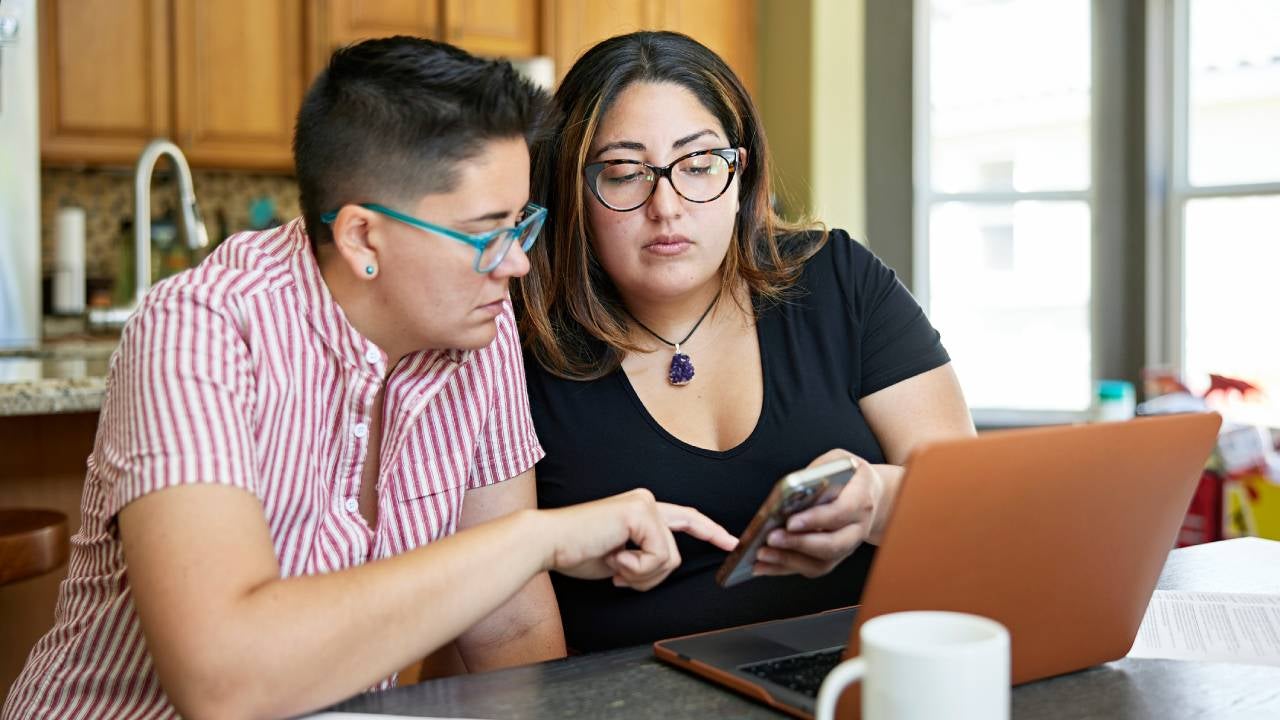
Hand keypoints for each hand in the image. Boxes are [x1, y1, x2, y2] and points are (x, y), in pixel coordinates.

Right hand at [541, 489, 736, 590]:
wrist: (548, 542)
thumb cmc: (575, 551)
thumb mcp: (619, 558)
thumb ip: (642, 558)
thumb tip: (654, 570)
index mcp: (641, 510)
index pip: (686, 519)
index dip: (711, 531)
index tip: (732, 543)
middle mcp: (646, 501)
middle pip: (674, 554)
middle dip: (650, 575)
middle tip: (616, 570)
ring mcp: (645, 504)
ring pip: (667, 560)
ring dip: (638, 574)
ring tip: (610, 562)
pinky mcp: (641, 513)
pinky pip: (657, 557)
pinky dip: (634, 568)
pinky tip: (611, 557)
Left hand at [754, 449, 884, 578]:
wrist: (871, 495)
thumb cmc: (849, 475)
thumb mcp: (837, 461)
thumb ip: (817, 472)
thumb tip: (788, 491)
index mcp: (861, 499)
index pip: (840, 514)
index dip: (815, 520)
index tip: (790, 522)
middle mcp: (858, 528)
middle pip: (832, 545)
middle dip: (799, 544)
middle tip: (771, 538)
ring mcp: (848, 546)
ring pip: (822, 563)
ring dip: (789, 561)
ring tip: (761, 553)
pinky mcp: (834, 557)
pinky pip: (811, 568)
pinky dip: (785, 569)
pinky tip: (762, 565)